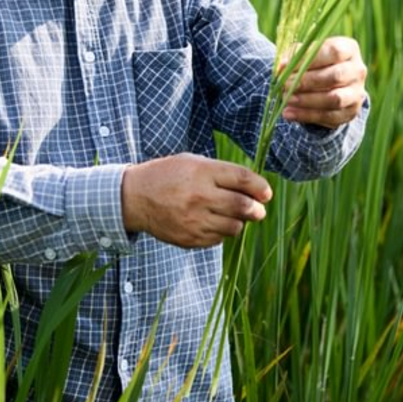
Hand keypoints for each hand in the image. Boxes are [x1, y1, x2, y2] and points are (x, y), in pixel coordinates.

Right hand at [121, 153, 271, 247]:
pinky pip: (219, 239)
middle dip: (257, 209)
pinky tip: (211, 222)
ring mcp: (195, 220)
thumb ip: (222, 173)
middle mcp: (200, 196)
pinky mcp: (190, 238)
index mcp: (201, 172)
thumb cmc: (169, 175)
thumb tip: (254, 190)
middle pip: (243, 206)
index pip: (242, 179)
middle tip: (258, 209)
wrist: (136, 197)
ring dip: (239, 221)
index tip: (266, 193)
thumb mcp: (192, 162)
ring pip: (234, 226)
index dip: (260, 187)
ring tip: (231, 215)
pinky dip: (221, 232)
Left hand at [279, 36, 367, 128]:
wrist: (329, 84)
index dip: (308, 59)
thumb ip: (294, 56)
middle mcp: (357, 70)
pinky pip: (329, 116)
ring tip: (286, 99)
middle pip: (335, 76)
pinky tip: (288, 113)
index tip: (285, 65)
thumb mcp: (305, 53)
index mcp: (349, 49)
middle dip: (306, 81)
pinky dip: (306, 115)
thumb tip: (282, 66)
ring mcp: (356, 92)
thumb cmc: (314, 63)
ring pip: (334, 99)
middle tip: (284, 85)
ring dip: (306, 100)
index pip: (333, 51)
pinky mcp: (350, 112)